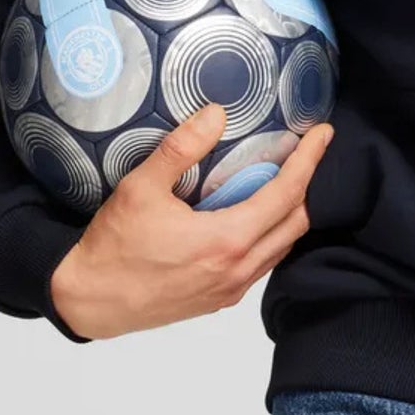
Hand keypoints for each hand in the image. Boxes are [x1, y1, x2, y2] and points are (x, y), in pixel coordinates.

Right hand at [49, 103, 333, 339]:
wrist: (89, 301)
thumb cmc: (114, 245)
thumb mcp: (141, 187)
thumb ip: (181, 148)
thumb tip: (216, 113)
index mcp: (227, 240)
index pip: (287, 195)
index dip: (310, 161)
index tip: (324, 134)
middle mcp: (238, 269)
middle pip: (296, 222)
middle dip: (308, 184)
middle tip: (308, 151)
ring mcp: (230, 289)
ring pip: (281, 247)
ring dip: (291, 212)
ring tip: (286, 177)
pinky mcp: (218, 299)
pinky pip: (262, 263)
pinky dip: (272, 235)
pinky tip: (256, 214)